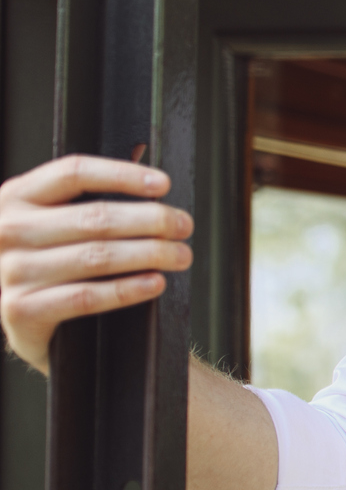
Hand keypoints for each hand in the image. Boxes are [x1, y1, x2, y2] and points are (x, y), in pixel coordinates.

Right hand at [0, 155, 191, 374]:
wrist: (20, 317)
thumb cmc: (47, 261)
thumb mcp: (53, 222)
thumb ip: (87, 203)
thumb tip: (155, 191)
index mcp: (17, 197)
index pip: (74, 172)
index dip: (123, 174)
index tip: (164, 184)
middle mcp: (8, 230)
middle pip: (95, 217)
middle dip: (151, 221)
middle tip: (183, 227)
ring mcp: (12, 271)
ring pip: (97, 256)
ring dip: (149, 254)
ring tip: (180, 256)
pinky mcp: (21, 310)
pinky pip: (87, 296)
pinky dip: (128, 289)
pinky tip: (155, 283)